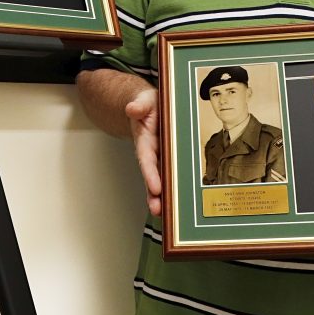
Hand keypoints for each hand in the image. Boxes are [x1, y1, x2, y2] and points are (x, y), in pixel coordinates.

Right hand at [124, 87, 161, 215]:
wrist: (148, 106)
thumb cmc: (147, 104)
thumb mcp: (144, 100)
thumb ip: (139, 105)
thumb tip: (132, 108)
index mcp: (144, 139)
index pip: (146, 158)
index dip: (150, 173)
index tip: (154, 187)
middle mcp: (151, 152)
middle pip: (152, 176)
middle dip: (153, 194)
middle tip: (157, 209)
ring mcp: (159, 157)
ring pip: (161, 180)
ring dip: (162, 197)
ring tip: (165, 214)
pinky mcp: (168, 159)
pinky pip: (171, 175)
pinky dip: (173, 188)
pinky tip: (180, 202)